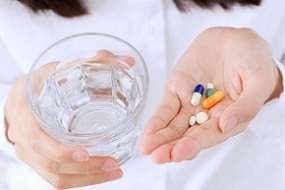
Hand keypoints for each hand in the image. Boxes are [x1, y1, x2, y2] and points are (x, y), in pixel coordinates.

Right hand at [4, 50, 134, 188]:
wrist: (25, 96)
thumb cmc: (43, 82)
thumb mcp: (61, 68)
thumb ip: (94, 62)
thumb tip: (127, 62)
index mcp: (26, 114)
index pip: (38, 140)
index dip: (60, 151)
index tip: (86, 154)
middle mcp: (24, 139)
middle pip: (51, 166)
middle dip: (85, 169)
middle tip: (113, 164)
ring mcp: (31, 153)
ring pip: (56, 178)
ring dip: (87, 178)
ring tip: (114, 171)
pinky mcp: (41, 161)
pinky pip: (59, 179)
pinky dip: (81, 180)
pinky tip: (101, 174)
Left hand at [140, 27, 282, 163]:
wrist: (234, 39)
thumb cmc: (252, 59)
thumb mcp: (259, 79)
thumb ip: (247, 104)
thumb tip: (227, 125)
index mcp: (229, 118)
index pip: (210, 136)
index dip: (194, 144)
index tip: (179, 153)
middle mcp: (208, 116)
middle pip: (188, 136)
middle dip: (171, 147)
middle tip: (158, 157)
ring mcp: (191, 104)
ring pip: (173, 126)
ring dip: (160, 138)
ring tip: (147, 149)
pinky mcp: (177, 91)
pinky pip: (165, 109)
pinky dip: (157, 120)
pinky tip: (148, 132)